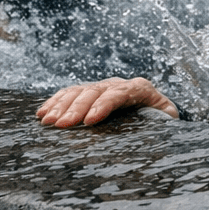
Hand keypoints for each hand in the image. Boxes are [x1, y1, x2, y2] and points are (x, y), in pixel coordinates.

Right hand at [36, 77, 177, 127]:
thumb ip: (164, 118)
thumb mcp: (166, 118)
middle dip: (76, 108)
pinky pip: (70, 93)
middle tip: (61, 125)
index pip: (120, 94)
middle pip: (95, 92)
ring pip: (79, 91)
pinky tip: (42, 113)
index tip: (89, 122)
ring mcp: (103, 87)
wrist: (155, 112)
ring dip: (61, 105)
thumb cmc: (160, 119)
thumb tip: (158, 122)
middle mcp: (119, 84)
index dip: (103, 106)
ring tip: (47, 121)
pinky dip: (55, 102)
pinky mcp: (90, 92)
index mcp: (140, 89)